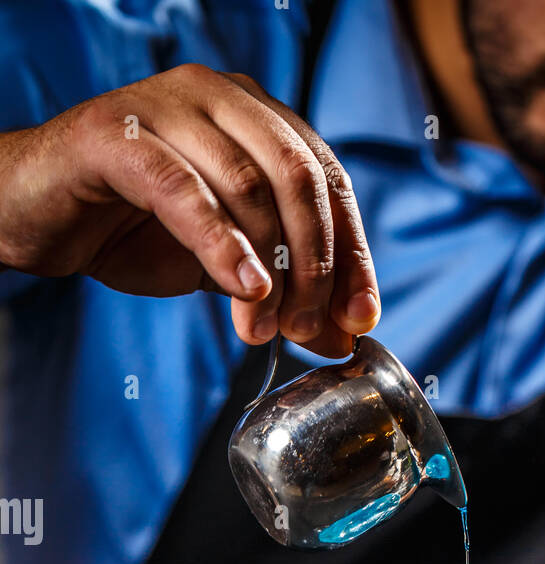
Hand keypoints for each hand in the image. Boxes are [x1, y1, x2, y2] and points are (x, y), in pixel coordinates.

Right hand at [0, 63, 379, 354]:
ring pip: (248, 183)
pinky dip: (221, 243)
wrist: (34, 217)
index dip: (354, 252)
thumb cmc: (131, 231)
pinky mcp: (115, 134)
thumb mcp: (224, 270)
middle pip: (298, 177)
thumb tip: (344, 335)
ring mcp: (166, 105)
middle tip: (306, 328)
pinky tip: (242, 290)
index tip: (361, 315)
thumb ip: (284, 293)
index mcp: (256, 118)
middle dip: (316, 264)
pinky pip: (183, 188)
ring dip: (268, 268)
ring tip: (262, 327)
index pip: (329, 180)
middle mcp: (219, 97)